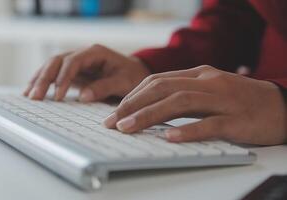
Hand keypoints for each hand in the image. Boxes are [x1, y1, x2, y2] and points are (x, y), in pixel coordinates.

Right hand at [24, 44, 150, 101]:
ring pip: (51, 66)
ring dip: (39, 79)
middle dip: (45, 78)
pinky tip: (33, 91)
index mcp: (95, 53)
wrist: (134, 74)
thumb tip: (83, 96)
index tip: (58, 95)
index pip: (73, 61)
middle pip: (57, 61)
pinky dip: (43, 82)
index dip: (63, 77)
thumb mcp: (124, 82)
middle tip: (35, 96)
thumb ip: (105, 87)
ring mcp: (75, 63)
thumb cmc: (131, 76)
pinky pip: (54, 75)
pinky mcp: (72, 73)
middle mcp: (82, 54)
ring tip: (29, 95)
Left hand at [104, 65, 286, 144]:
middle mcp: (207, 82)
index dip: (132, 96)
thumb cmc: (240, 100)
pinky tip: (169, 138)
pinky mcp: (237, 120)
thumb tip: (149, 107)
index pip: (157, 80)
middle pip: (162, 89)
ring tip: (128, 128)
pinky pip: (209, 124)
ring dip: (149, 115)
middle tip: (112, 121)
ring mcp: (222, 100)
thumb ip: (182, 94)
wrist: (281, 105)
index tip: (116, 111)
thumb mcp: (208, 90)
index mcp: (198, 74)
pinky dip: (187, 131)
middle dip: (132, 105)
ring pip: (179, 103)